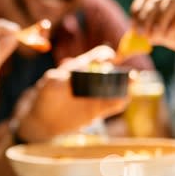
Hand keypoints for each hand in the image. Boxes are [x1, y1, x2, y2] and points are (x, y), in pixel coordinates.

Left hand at [14, 46, 128, 142]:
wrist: (43, 120)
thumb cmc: (45, 96)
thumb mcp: (50, 83)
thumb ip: (64, 74)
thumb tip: (77, 67)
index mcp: (81, 68)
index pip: (98, 56)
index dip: (105, 55)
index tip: (107, 59)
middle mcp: (93, 79)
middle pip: (112, 71)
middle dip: (119, 70)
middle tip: (124, 72)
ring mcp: (97, 95)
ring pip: (117, 87)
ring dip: (126, 83)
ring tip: (131, 81)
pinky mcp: (98, 110)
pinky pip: (114, 104)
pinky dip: (121, 100)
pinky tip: (123, 98)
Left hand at [130, 0, 174, 59]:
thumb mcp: (170, 36)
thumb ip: (154, 32)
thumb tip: (135, 32)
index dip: (138, 10)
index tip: (133, 27)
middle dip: (146, 18)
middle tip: (143, 35)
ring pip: (172, 2)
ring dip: (160, 22)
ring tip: (157, 38)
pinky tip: (172, 36)